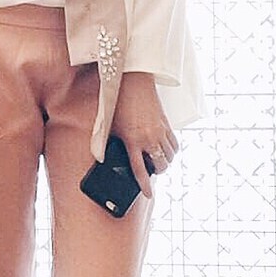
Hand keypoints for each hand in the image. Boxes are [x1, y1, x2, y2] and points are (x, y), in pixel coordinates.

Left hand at [111, 71, 177, 198]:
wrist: (134, 81)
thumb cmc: (117, 102)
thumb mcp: (108, 124)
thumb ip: (103, 143)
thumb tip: (101, 159)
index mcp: (132, 141)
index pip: (140, 170)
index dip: (145, 185)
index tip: (149, 195)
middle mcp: (149, 138)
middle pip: (161, 166)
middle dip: (157, 171)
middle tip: (151, 169)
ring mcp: (160, 131)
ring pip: (170, 157)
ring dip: (165, 162)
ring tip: (157, 160)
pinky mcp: (167, 124)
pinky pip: (175, 145)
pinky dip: (171, 151)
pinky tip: (164, 150)